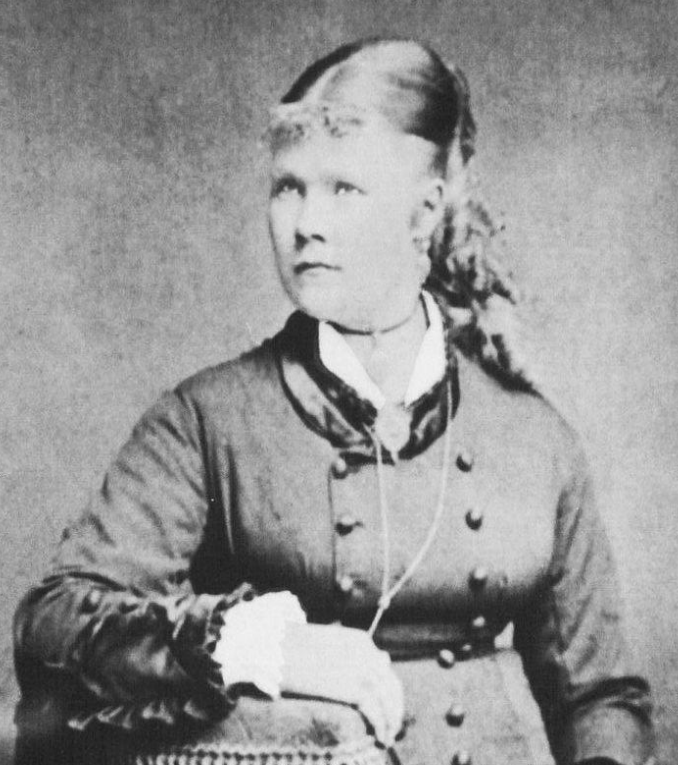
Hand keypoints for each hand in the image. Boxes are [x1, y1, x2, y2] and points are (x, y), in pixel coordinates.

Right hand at [280, 622, 403, 746]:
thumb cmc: (293, 646)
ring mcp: (363, 669)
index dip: (388, 691)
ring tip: (386, 739)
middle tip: (391, 727)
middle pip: (391, 685)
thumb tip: (384, 659)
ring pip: (388, 701)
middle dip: (394, 709)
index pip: (384, 668)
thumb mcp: (326, 646)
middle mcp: (367, 652)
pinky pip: (376, 712)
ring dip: (391, 722)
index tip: (387, 707)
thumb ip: (350, 655)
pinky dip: (382, 728)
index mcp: (360, 640)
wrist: (276, 647)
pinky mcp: (355, 688)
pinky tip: (380, 739)